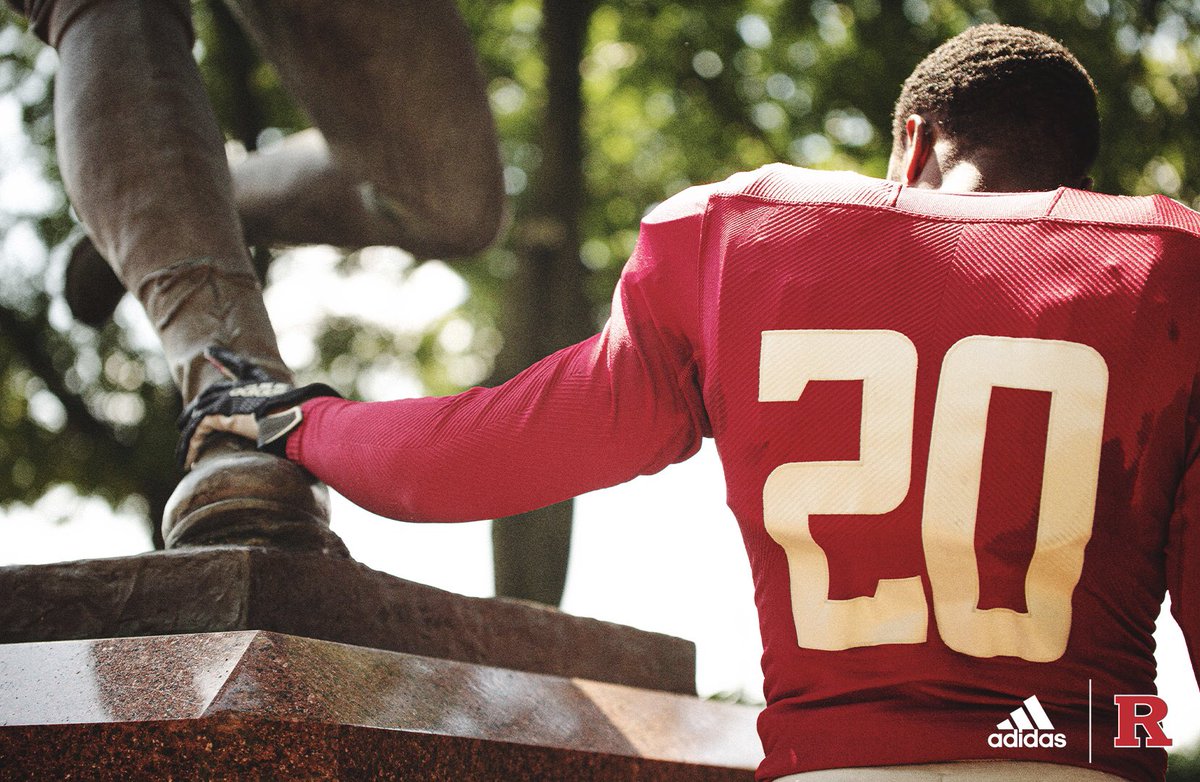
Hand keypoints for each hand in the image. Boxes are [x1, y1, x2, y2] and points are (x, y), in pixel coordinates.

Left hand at [177, 346, 340, 468]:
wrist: (304, 419)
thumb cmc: (312, 419)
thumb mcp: (308, 415)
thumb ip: (312, 412)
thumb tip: (334, 415)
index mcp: (262, 385)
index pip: (240, 369)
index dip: (224, 359)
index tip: (209, 351)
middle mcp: (244, 388)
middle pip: (211, 394)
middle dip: (195, 408)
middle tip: (184, 421)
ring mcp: (231, 398)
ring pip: (198, 415)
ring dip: (188, 436)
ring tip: (181, 453)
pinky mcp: (222, 413)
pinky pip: (198, 430)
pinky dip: (190, 446)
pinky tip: (188, 461)